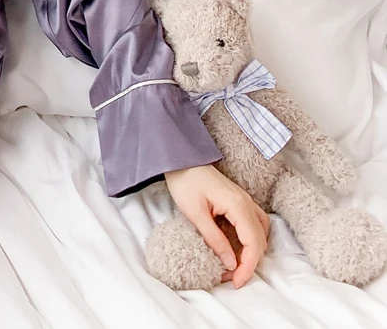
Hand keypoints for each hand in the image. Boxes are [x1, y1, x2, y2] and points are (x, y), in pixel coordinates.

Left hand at [164, 164, 270, 288]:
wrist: (180, 158)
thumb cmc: (185, 182)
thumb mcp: (195, 213)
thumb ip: (214, 239)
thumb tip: (231, 264)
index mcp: (238, 205)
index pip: (253, 244)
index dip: (248, 267)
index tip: (235, 282)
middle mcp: (247, 203)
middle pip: (260, 241)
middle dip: (249, 263)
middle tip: (231, 277)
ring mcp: (245, 200)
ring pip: (261, 233)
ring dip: (252, 252)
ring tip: (235, 265)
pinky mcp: (239, 200)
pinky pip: (255, 224)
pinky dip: (252, 239)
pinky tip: (238, 247)